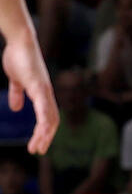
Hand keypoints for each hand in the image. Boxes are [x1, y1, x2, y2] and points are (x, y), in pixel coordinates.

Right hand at [2, 32, 58, 154]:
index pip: (48, 118)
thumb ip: (18, 94)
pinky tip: (41, 131)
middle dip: (46, 138)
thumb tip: (16, 108)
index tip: (37, 145)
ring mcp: (45, 90)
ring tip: (37, 147)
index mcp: (43, 95)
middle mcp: (47, 95)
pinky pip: (44, 106)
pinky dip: (43, 120)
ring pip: (50, 117)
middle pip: (52, 121)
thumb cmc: (18, 58)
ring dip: (44, 134)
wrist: (20, 41)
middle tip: (38, 151)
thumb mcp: (16, 80)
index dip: (44, 132)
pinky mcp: (39, 86)